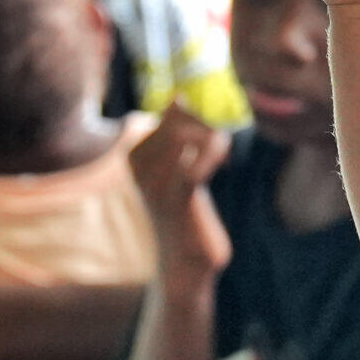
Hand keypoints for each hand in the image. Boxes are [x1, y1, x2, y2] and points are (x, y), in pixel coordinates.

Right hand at [130, 105, 233, 284]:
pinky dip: (211, 156)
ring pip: (183, 141)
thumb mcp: (177, 168)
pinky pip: (191, 169)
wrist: (183, 261)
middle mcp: (140, 169)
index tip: (213, 133)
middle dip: (207, 126)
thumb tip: (177, 97)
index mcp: (136, 156)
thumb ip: (176, 136)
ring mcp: (156, 186)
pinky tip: (222, 157)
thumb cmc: (184, 211)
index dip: (199, 117)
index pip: (170, 116)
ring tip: (221, 150)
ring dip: (212, 140)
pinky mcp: (177, 204)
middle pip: (177, 124)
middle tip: (221, 142)